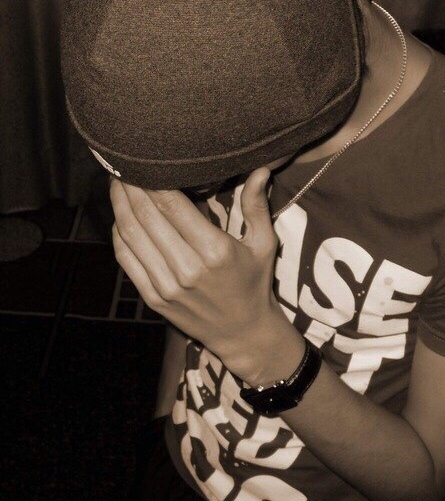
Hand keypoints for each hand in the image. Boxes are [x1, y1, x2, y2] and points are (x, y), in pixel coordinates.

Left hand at [109, 168, 302, 384]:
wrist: (243, 332)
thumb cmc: (255, 284)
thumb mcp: (264, 245)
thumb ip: (256, 206)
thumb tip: (260, 169)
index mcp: (215, 251)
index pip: (171, 203)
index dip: (150, 178)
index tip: (142, 159)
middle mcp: (187, 268)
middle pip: (145, 215)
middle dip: (129, 186)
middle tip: (122, 164)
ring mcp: (167, 286)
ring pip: (131, 235)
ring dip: (119, 206)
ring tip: (116, 184)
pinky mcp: (154, 298)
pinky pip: (127, 259)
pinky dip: (119, 234)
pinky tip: (120, 217)